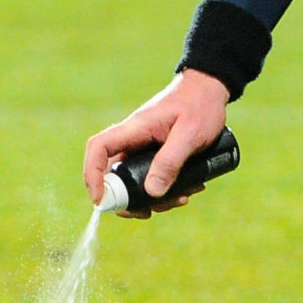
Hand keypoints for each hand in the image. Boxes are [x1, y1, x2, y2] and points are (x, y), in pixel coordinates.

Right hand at [83, 70, 230, 216]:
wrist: (211, 90)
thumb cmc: (200, 105)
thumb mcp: (190, 134)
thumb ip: (171, 161)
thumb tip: (152, 193)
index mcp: (134, 129)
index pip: (98, 149)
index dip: (92, 174)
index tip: (100, 200)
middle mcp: (133, 140)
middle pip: (114, 175)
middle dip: (128, 199)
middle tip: (149, 213)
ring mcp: (143, 148)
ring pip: (135, 181)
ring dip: (153, 198)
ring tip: (183, 198)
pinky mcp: (156, 154)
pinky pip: (152, 178)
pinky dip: (165, 190)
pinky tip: (188, 190)